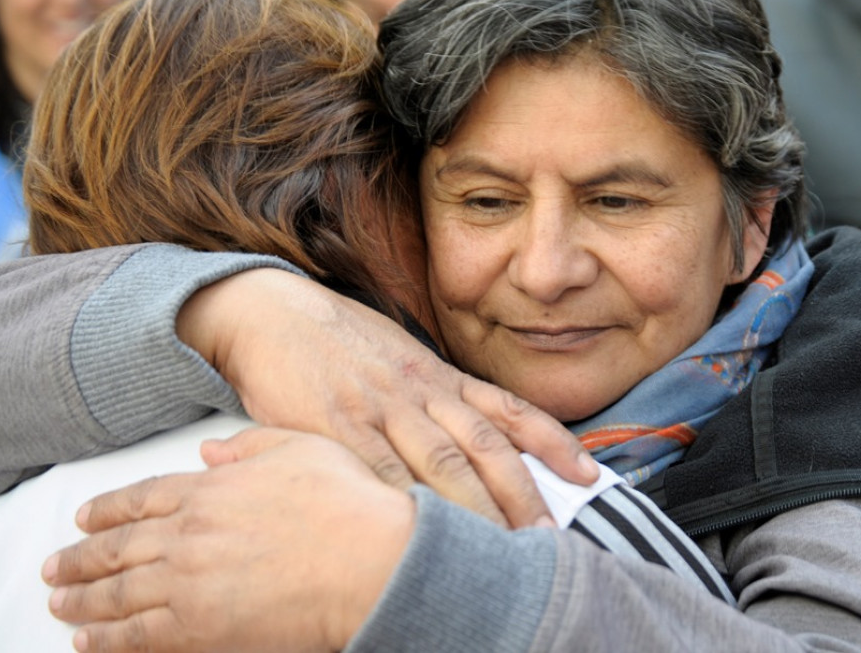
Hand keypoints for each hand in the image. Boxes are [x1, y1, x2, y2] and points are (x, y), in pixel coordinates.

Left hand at [43, 428, 412, 652]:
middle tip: (56, 566)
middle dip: (80, 557)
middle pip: (118, 547)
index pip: (141, 498)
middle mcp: (188, 534)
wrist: (370, 559)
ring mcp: (189, 582)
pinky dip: (106, 640)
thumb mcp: (299, 447)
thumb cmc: (346, 503)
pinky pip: (137, 636)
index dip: (106, 510)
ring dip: (82, 599)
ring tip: (59, 602)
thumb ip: (248, 446)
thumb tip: (209, 450)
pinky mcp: (200, 628)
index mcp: (210, 488)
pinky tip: (87, 640)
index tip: (85, 519)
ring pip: (117, 593)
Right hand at [178, 268, 598, 527]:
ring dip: (479, 509)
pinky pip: (379, 471)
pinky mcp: (336, 427)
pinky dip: (407, 503)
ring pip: (442, 464)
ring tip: (505, 547)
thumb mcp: (400, 357)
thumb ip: (437, 395)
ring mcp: (380, 408)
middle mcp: (420, 391)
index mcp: (438, 375)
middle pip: (484, 446)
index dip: (553, 441)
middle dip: (523, 492)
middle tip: (551, 534)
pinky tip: (426, 530)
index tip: (587, 473)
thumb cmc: (339, 341)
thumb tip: (476, 432)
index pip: (508, 409)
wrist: (272, 314)